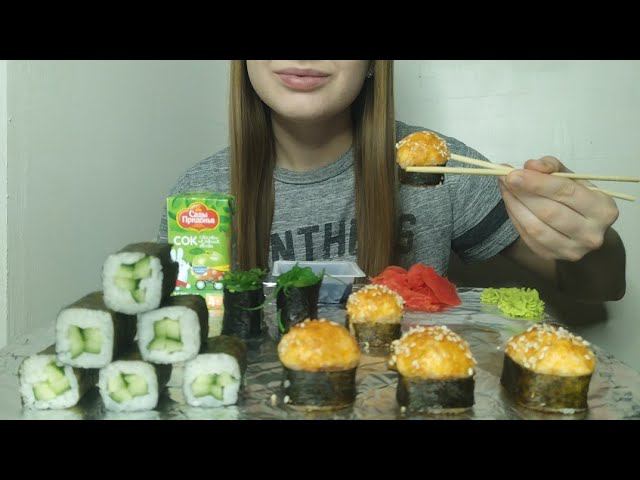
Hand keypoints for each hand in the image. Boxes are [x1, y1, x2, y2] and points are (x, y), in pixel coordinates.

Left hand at [498, 156, 618, 261]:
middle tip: (504, 179)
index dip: (537, 182)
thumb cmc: (578, 200)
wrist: (585, 232)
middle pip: (549, 212)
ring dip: (515, 206)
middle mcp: (591, 233)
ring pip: (535, 228)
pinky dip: (515, 218)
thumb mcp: (573, 178)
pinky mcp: (552, 256)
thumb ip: (552, 167)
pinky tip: (510, 203)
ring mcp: (572, 249)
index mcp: (603, 209)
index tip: (513, 173)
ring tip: (505, 189)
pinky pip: (528, 237)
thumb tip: (531, 166)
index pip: (566, 192)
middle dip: (523, 193)